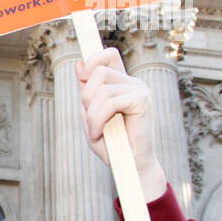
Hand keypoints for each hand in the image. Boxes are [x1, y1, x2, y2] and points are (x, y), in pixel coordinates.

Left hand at [76, 48, 165, 200]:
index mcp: (122, 84)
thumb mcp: (91, 114)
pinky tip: (98, 134)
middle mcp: (133, 83)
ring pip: (101, 89)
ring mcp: (140, 90)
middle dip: (86, 96)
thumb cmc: (110, 143)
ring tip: (95, 131)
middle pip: (99, 71)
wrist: (129, 165)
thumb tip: (79, 65)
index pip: (109, 55)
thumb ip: (86, 92)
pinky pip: (109, 102)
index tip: (81, 74)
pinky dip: (97, 120)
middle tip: (90, 119)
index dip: (93, 58)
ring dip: (91, 113)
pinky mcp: (142, 100)